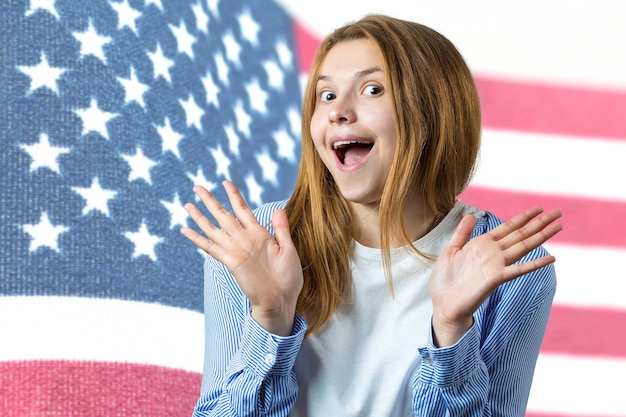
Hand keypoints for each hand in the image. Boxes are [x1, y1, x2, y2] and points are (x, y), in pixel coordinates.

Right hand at [180, 180, 302, 335]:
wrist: (282, 300)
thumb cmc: (288, 278)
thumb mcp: (288, 249)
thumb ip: (281, 229)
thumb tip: (278, 208)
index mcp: (259, 234)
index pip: (243, 209)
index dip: (234, 196)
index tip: (225, 182)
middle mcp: (244, 240)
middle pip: (223, 215)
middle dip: (210, 201)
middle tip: (197, 187)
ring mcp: (236, 250)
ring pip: (214, 228)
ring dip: (200, 217)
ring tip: (187, 204)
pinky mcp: (231, 261)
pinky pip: (211, 247)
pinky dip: (198, 239)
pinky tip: (185, 230)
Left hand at [429, 207, 562, 346]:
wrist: (442, 304)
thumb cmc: (445, 280)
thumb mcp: (451, 250)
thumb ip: (462, 233)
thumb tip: (471, 215)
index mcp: (482, 245)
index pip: (507, 227)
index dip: (523, 217)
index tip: (539, 208)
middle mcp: (493, 253)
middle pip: (520, 234)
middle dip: (539, 223)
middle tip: (558, 212)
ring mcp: (496, 265)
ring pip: (523, 246)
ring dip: (541, 236)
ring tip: (558, 226)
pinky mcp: (496, 278)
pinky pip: (518, 269)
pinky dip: (534, 263)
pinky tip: (551, 258)